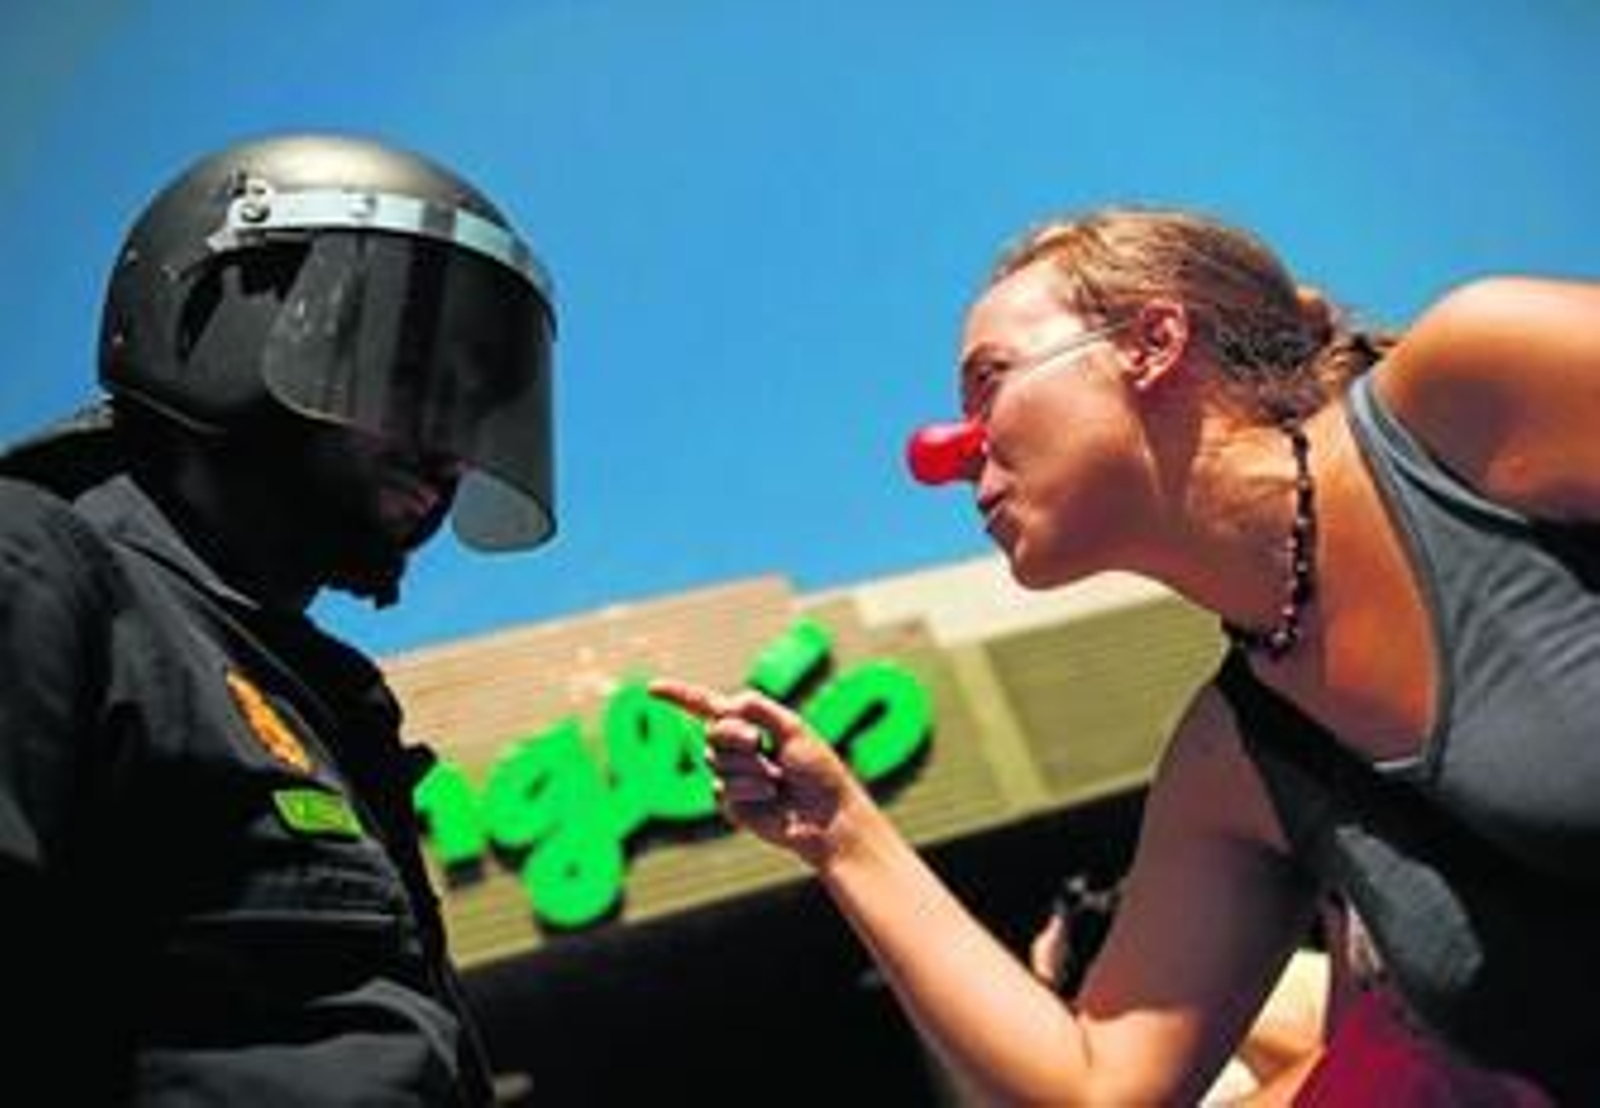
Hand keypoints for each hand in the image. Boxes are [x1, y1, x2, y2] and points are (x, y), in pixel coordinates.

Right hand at [647, 679, 860, 866]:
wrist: (825, 815)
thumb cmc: (817, 770)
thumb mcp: (792, 728)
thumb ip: (759, 708)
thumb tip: (724, 706)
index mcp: (750, 724)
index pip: (706, 706)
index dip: (679, 696)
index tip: (652, 689)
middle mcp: (735, 749)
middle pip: (712, 731)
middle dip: (737, 735)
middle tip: (763, 745)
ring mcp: (730, 776)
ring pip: (715, 760)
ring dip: (750, 766)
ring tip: (776, 779)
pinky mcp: (729, 803)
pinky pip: (722, 787)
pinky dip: (749, 789)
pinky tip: (769, 797)